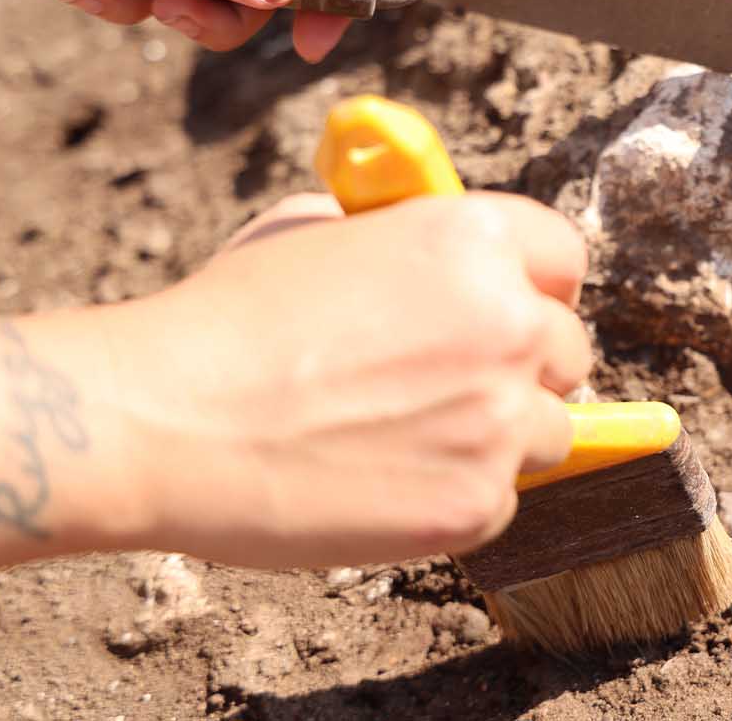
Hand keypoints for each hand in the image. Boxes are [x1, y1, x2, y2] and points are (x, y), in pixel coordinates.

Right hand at [102, 192, 588, 567]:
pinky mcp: (477, 502)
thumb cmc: (228, 318)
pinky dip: (454, 495)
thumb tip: (436, 261)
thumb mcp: (319, 230)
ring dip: (497, 435)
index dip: (539, 286)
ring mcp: (501, 417)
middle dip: (522, 365)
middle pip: (568, 350)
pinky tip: (382, 482)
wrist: (163, 419)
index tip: (519, 307)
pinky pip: (500, 498)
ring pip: (547, 431)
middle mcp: (509, 322)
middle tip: (453, 384)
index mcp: (474, 239)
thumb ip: (403, 240)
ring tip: (408, 437)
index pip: (565, 260)